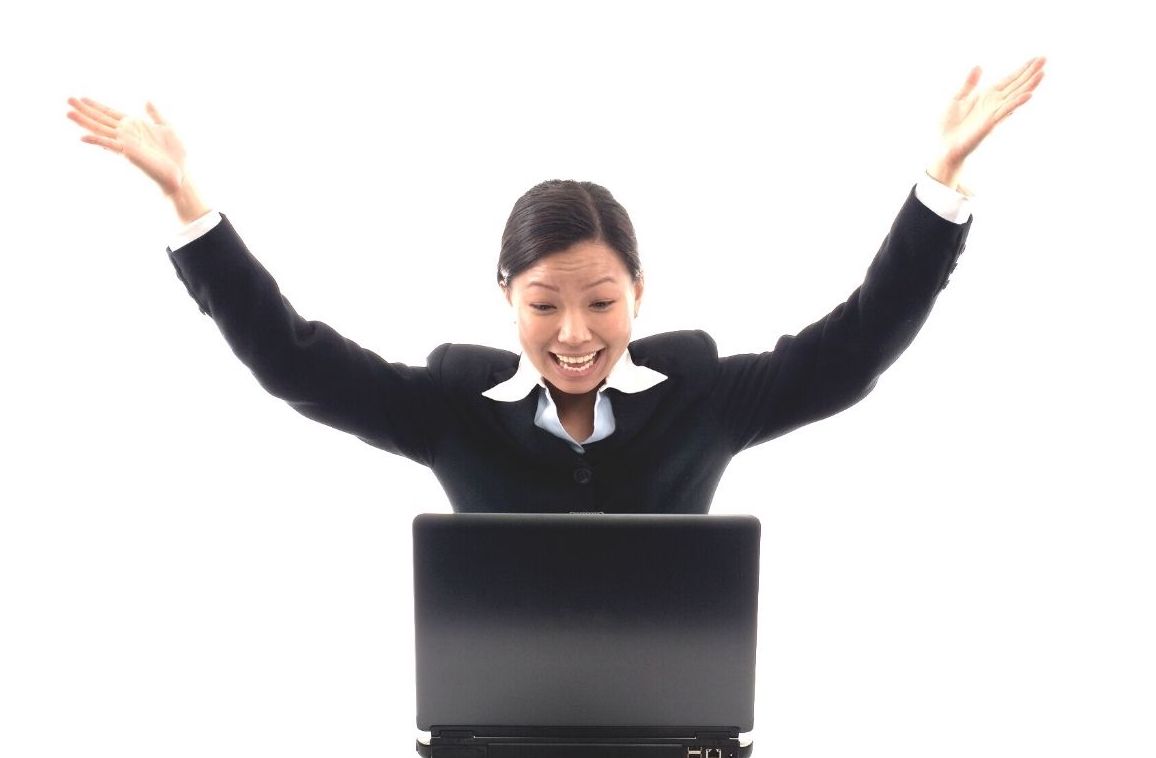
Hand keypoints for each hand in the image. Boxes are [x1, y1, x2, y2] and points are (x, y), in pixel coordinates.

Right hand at [66, 97, 189, 196]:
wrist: (179, 173)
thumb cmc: (174, 154)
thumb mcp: (166, 127)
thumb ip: (155, 114)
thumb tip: (147, 100)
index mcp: (134, 125)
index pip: (111, 113)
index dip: (97, 105)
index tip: (83, 97)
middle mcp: (126, 133)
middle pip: (101, 119)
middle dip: (85, 109)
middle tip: (68, 99)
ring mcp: (125, 143)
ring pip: (100, 130)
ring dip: (84, 121)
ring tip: (68, 112)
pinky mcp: (128, 153)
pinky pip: (110, 146)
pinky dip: (97, 141)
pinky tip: (82, 137)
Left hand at [927, 56, 1045, 186]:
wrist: (943, 145)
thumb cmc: (949, 125)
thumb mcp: (957, 98)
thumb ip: (969, 83)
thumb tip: (978, 66)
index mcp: (987, 96)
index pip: (1009, 80)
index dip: (1021, 69)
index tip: (1035, 58)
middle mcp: (995, 103)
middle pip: (1017, 85)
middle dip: (1030, 72)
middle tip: (1045, 58)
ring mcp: (994, 113)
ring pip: (1016, 96)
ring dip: (1030, 85)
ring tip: (1043, 73)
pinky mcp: (990, 123)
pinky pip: (1006, 111)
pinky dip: (1017, 103)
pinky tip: (1029, 95)